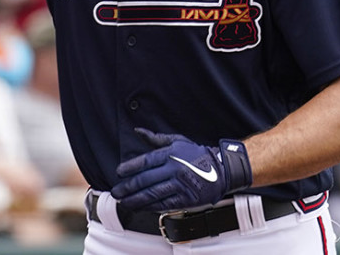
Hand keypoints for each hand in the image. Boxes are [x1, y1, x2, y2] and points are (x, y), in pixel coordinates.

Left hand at [110, 128, 251, 211]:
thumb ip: (156, 139)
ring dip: (136, 200)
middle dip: (128, 188)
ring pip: (153, 194)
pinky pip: (165, 204)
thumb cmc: (197, 155)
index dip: (130, 167)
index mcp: (170, 154)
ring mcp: (180, 185)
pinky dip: (151, 206)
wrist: (223, 169)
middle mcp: (174, 169)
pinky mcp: (187, 199)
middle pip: (146, 180)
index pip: (145, 161)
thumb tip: (138, 131)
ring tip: (125, 202)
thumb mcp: (177, 141)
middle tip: (117, 192)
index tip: (118, 172)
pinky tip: (141, 207)